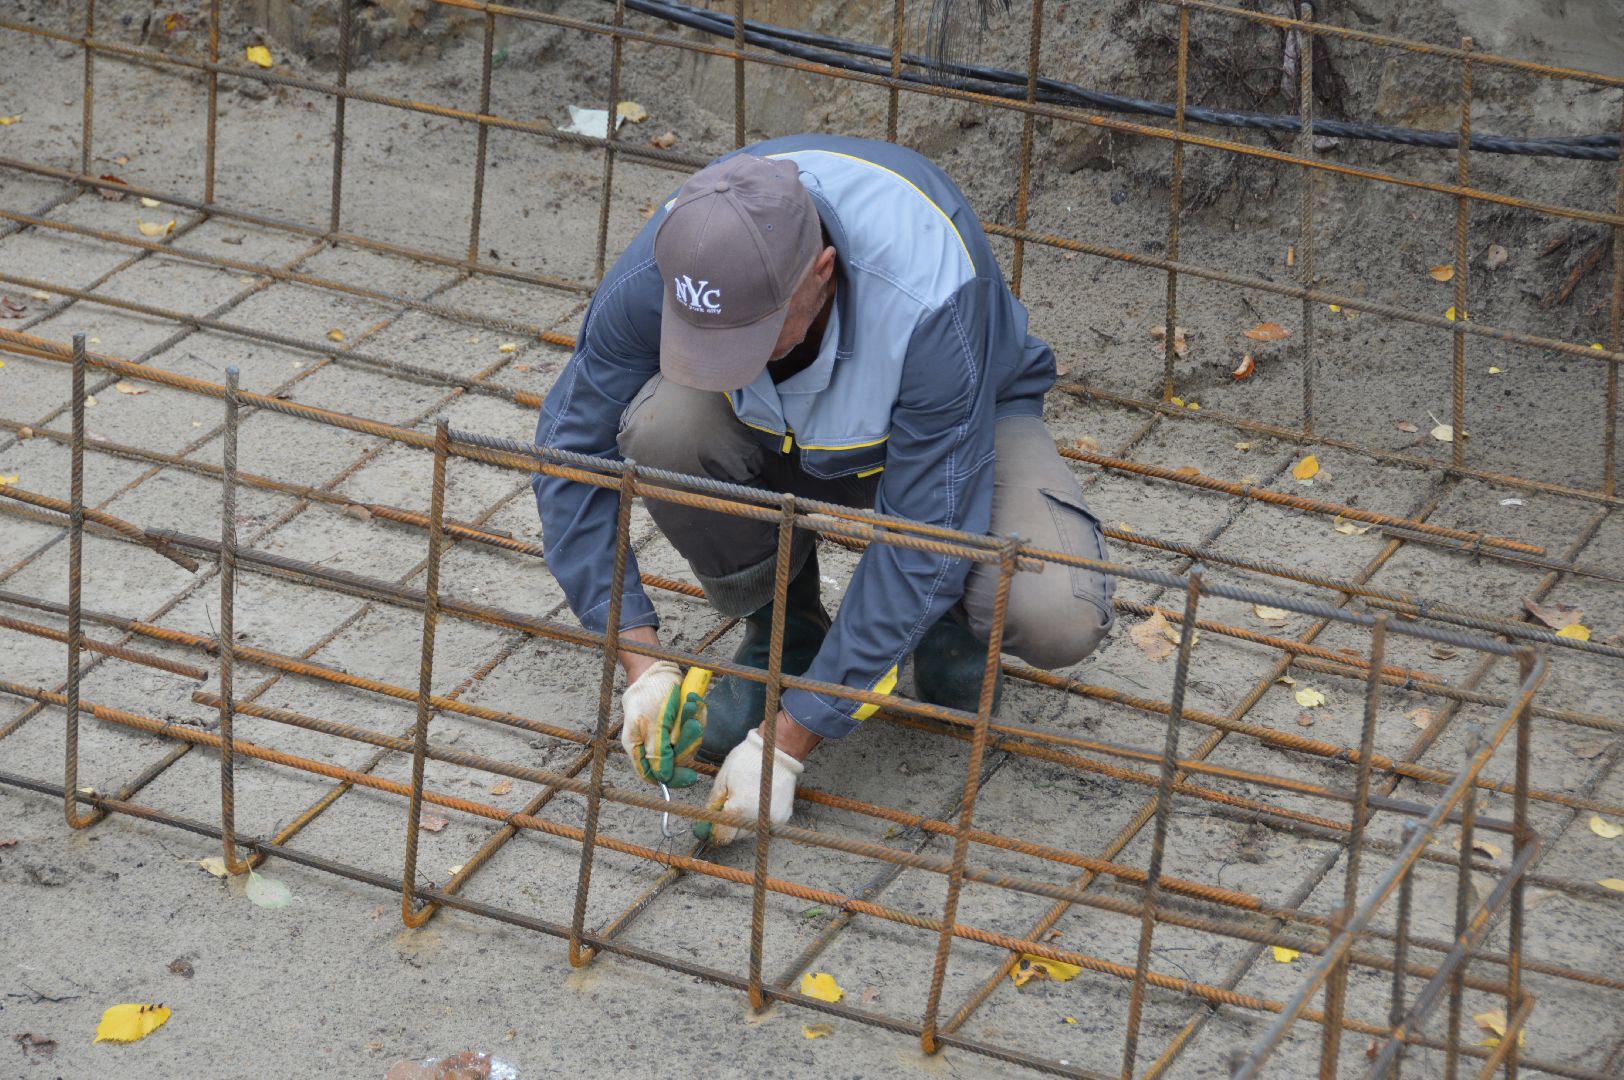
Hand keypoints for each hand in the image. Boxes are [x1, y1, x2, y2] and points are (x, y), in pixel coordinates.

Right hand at [620, 661, 704, 786]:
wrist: (657, 668)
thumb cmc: (649, 692)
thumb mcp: (651, 722)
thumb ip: (657, 751)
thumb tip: (663, 777)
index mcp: (637, 746)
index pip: (652, 775)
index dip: (671, 779)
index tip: (690, 776)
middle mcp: (652, 743)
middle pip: (676, 760)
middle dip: (687, 741)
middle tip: (692, 724)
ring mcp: (667, 733)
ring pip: (688, 743)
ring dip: (693, 724)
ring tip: (690, 705)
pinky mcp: (679, 723)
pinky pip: (694, 727)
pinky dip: (696, 714)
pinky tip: (692, 701)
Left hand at [693, 729, 802, 844]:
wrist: (777, 751)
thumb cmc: (747, 760)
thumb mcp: (723, 778)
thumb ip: (714, 803)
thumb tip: (708, 818)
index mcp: (738, 809)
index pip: (722, 836)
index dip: (715, 831)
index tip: (714, 824)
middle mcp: (757, 819)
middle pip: (737, 836)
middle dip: (731, 826)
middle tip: (731, 806)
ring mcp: (772, 820)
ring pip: (751, 832)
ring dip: (745, 823)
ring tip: (746, 801)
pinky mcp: (783, 817)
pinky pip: (766, 825)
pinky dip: (759, 818)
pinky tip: (758, 801)